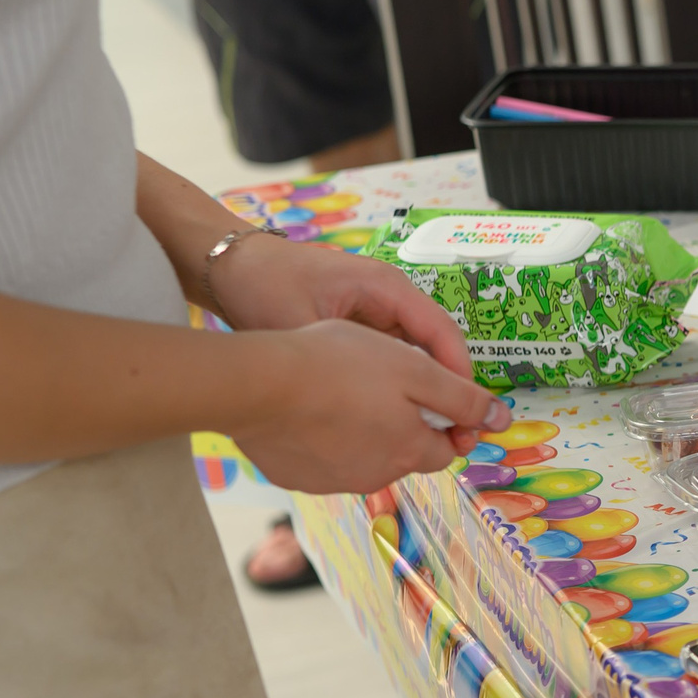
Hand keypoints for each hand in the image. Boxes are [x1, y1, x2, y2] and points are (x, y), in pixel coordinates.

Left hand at [209, 236, 489, 456]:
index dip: (458, 372)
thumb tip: (372, 404)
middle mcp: (390, 298)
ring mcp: (376, 312)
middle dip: (450, 387)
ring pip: (418, 355)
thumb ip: (338, 362)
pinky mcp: (362, 325)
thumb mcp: (301, 325)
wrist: (231, 266)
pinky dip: (403, 386)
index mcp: (386, 287)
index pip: (440, 330)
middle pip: (436, 345)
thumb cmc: (266, 286)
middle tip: (459, 431)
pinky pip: (395, 358)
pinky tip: (401, 416)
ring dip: (428, 390)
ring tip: (436, 431)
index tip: (466, 411)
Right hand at [227, 321, 509, 494]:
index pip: (445, 448)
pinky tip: (308, 409)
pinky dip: (322, 438)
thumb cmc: (338, 365)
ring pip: (363, 457)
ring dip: (363, 431)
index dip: (444, 421)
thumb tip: (502, 421)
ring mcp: (331, 481)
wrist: (255, 383)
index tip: (430, 393)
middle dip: (402, 424)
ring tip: (340, 390)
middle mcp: (375, 477)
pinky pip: (321, 459)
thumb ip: (462, 399)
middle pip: (404, 453)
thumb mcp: (414, 370)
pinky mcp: (294, 477)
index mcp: (409, 452)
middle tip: (378, 381)